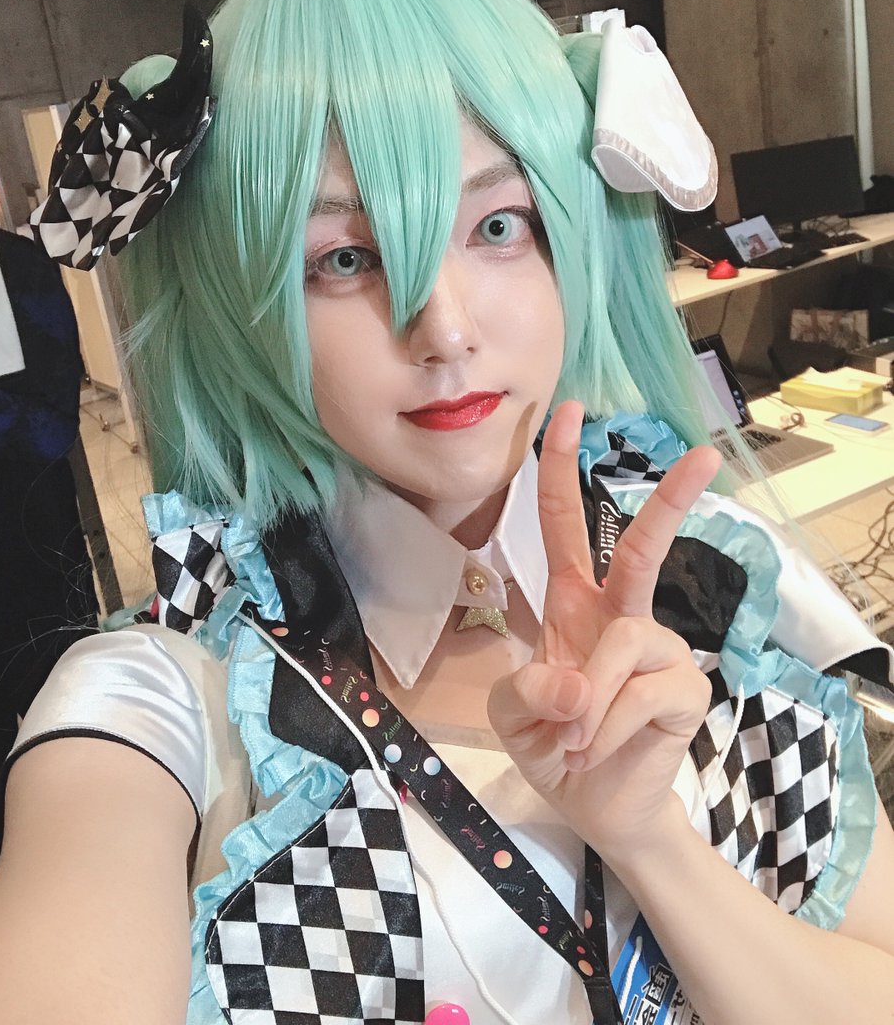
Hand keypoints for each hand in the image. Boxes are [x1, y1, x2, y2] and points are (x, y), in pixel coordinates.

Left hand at [487, 401, 721, 865]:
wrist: (593, 805)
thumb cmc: (553, 742)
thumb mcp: (513, 713)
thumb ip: (525, 689)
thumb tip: (574, 683)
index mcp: (572, 602)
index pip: (563, 524)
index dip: (559, 469)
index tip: (569, 414)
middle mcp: (619, 615)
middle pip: (642, 548)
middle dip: (671, 499)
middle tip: (705, 454)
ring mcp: (657, 649)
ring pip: (624, 641)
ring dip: (586, 700)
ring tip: (573, 741)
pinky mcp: (684, 689)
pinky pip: (641, 695)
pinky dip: (607, 729)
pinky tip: (598, 750)